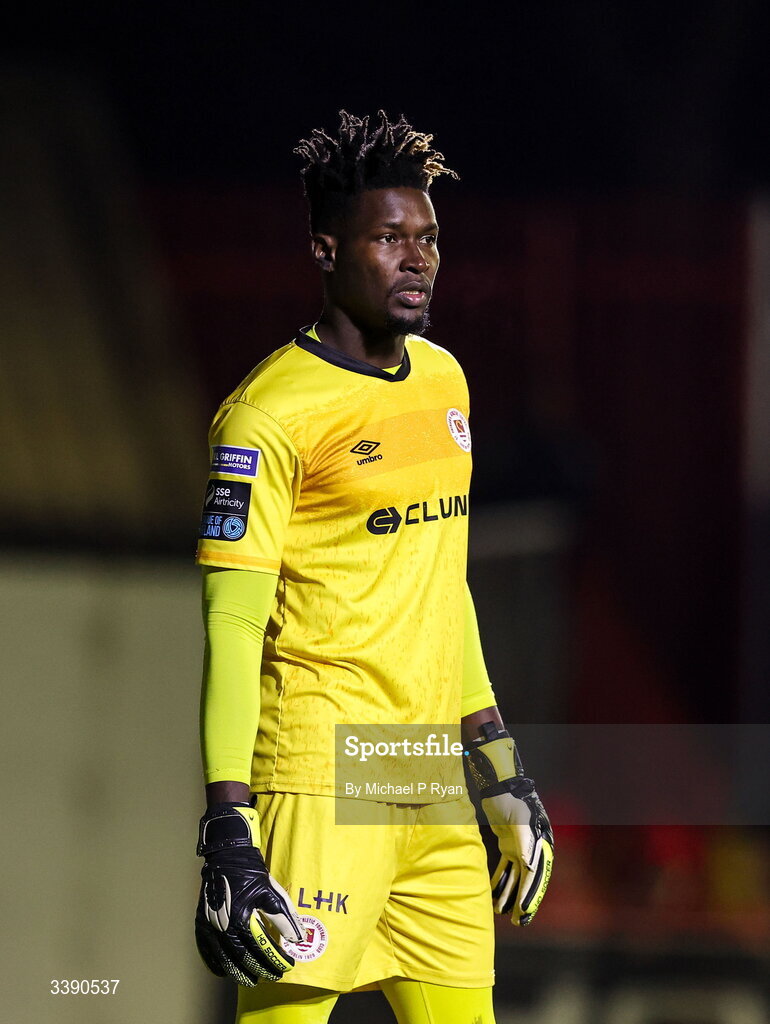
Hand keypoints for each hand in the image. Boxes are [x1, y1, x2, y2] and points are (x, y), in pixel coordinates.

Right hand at [195, 802, 304, 985]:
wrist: (226, 855)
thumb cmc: (250, 872)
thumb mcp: (272, 892)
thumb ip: (284, 917)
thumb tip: (297, 938)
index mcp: (241, 920)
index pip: (262, 950)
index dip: (276, 961)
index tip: (287, 966)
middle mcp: (223, 928)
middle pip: (243, 959)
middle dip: (260, 969)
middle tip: (274, 976)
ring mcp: (210, 927)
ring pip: (224, 960)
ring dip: (239, 972)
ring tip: (251, 979)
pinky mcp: (201, 923)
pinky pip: (206, 951)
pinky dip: (216, 964)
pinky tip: (224, 971)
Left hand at [465, 728, 553, 925]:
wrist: (501, 782)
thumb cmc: (512, 799)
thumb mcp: (518, 819)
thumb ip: (524, 841)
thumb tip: (529, 867)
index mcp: (541, 844)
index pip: (536, 876)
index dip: (530, 896)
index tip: (523, 914)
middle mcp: (534, 848)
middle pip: (530, 881)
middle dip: (524, 903)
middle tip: (518, 923)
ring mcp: (521, 847)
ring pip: (517, 877)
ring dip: (510, 895)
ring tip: (501, 913)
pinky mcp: (509, 844)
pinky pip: (506, 867)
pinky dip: (501, 881)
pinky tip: (494, 896)